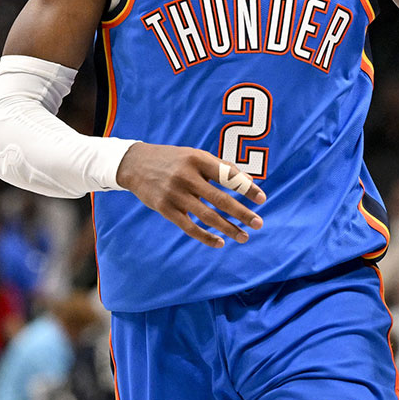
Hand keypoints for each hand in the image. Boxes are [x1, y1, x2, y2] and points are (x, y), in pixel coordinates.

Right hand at [116, 143, 265, 247]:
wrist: (136, 164)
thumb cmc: (174, 160)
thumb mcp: (196, 156)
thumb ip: (221, 167)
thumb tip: (249, 182)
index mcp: (198, 159)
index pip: (228, 175)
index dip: (246, 188)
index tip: (262, 199)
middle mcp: (186, 176)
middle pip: (220, 199)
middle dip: (241, 213)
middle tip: (258, 224)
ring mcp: (174, 193)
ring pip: (207, 216)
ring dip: (228, 228)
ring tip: (243, 237)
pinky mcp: (164, 208)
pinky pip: (189, 227)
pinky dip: (206, 237)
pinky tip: (220, 242)